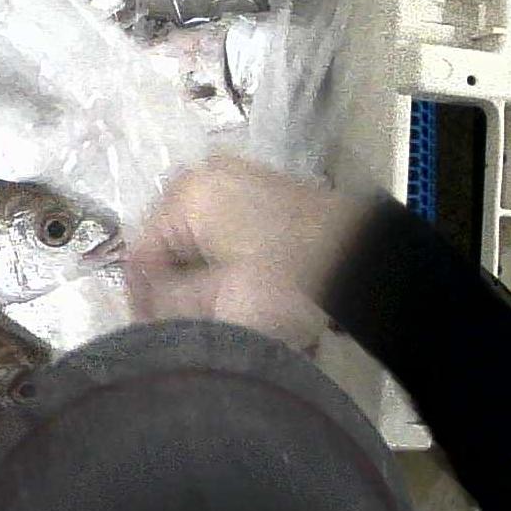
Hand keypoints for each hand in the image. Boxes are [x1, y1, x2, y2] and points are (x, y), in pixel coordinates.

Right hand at [125, 157, 372, 347]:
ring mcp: (235, 176)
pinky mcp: (263, 188)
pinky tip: (239, 286)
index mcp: (185, 195)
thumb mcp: (221, 304)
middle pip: (165, 243)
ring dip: (197, 274)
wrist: (371, 260)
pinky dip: (222, 256)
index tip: (157, 335)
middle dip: (172, 286)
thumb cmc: (292, 280)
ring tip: (216, 311)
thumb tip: (145, 311)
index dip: (143, 301)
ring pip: (192, 236)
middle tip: (187, 326)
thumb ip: (167, 306)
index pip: (139, 255)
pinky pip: (220, 225)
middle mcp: (203, 175)